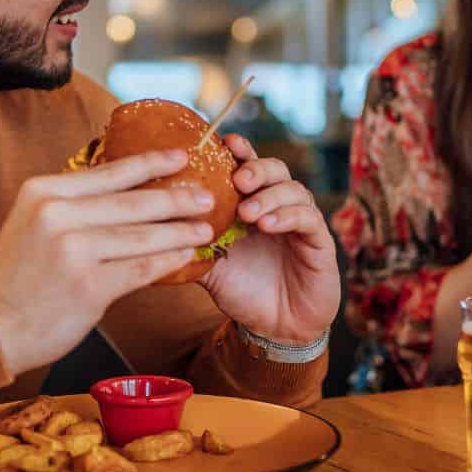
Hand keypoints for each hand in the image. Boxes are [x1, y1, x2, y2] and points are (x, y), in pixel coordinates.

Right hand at [0, 150, 216, 373]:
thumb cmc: (18, 275)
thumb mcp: (34, 221)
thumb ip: (74, 203)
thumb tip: (128, 187)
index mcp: (44, 191)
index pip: (109, 172)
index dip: (151, 163)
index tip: (182, 156)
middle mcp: (57, 215)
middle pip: (132, 202)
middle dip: (177, 199)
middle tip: (208, 195)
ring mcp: (73, 251)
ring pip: (142, 235)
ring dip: (180, 232)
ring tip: (205, 228)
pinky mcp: (89, 286)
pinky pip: (141, 269)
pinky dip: (168, 262)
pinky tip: (186, 256)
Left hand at [201, 135, 339, 344]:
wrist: (274, 328)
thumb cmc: (243, 291)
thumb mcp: (210, 266)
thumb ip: (189, 244)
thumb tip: (151, 229)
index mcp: (252, 203)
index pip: (248, 166)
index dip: (240, 150)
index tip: (224, 142)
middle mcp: (278, 206)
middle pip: (275, 169)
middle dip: (256, 168)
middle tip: (238, 179)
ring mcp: (301, 222)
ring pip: (294, 190)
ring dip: (269, 196)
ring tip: (248, 212)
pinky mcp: (319, 242)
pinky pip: (308, 219)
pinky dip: (288, 216)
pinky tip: (269, 224)